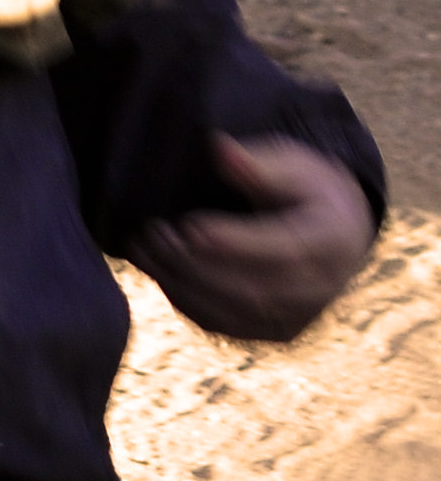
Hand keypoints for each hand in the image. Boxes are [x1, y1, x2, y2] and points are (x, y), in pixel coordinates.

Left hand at [131, 133, 375, 341]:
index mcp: (331, 241)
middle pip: (252, 288)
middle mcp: (320, 288)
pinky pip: (224, 325)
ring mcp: (297, 316)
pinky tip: (158, 271)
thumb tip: (220, 150)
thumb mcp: (295, 164)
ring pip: (232, 311)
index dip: (234, 242)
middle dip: (194, 263)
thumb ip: (259, 163)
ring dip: (181, 283)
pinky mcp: (273, 331)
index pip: (282, 249)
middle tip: (152, 233)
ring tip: (144, 249)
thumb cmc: (308, 190)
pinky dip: (186, 300)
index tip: (189, 226)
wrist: (337, 234)